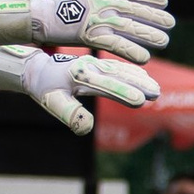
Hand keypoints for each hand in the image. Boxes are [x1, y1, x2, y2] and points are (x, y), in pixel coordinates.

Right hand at [0, 0, 175, 63]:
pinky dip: (131, 50)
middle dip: (153, 16)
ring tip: (164, 42)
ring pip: (128, 26)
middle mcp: (101, 2)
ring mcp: (96, 17)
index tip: (164, 1)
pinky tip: (144, 59)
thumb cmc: (59, 6)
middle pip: (133, 9)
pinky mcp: (89, 34)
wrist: (38, 17)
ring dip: (148, 34)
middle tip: (171, 24)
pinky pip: (114, 43)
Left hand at [0, 43, 158, 132]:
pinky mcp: (97, 65)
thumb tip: (86, 129)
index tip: (140, 101)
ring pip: (120, 71)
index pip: (104, 85)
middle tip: (156, 94)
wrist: (38, 69)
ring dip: (138, 79)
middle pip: (117, 76)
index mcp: (78, 76)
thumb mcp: (52, 103)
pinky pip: (117, 67)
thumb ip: (70, 114)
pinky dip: (131, 72)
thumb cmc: (45, 89)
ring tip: (155, 90)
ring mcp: (94, 64)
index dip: (122, 93)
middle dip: (137, 84)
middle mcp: (89, 67)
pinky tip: (143, 77)